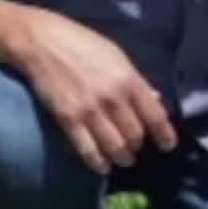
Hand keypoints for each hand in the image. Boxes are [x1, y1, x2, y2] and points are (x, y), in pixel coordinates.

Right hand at [13, 8, 177, 173]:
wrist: (40, 41)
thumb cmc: (81, 44)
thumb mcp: (116, 56)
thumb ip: (136, 81)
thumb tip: (156, 101)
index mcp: (129, 79)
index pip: (155, 116)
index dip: (164, 135)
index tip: (167, 145)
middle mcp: (113, 97)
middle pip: (135, 135)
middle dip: (138, 146)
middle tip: (136, 148)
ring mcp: (90, 110)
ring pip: (115, 147)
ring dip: (122, 158)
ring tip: (123, 159)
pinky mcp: (68, 119)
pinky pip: (88, 150)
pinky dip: (98, 163)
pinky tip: (103, 167)